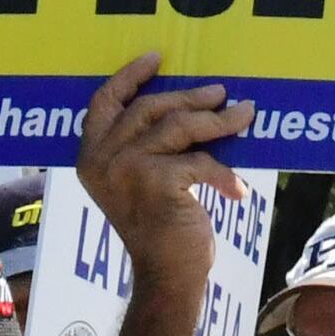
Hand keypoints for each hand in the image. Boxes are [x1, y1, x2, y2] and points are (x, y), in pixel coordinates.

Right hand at [72, 53, 253, 287]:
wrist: (166, 277)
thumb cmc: (159, 228)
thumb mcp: (142, 180)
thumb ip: (145, 145)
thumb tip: (190, 102)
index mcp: (90, 156)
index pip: (104, 101)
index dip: (130, 76)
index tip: (157, 57)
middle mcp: (101, 160)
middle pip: (150, 108)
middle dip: (191, 97)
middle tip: (222, 92)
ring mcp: (127, 170)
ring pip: (179, 126)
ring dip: (218, 120)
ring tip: (244, 115)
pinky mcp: (158, 183)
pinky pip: (200, 161)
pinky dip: (224, 174)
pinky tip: (238, 190)